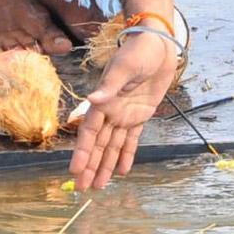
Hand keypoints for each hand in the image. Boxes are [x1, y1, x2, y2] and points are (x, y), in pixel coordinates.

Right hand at [68, 31, 178, 188]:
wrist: (158, 44)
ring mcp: (125, 114)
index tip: (75, 170)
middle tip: (83, 188)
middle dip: (90, 165)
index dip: (82, 152)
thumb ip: (109, 86)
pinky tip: (121, 170)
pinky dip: (127, 155)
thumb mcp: (124, 67)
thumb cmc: (138, 51)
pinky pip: (132, 139)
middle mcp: (111, 111)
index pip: (89, 132)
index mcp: (103, 101)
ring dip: (105, 165)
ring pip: (113, 145)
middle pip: (98, 144)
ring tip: (99, 186)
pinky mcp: (141, 114)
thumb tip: (92, 99)